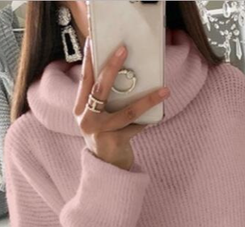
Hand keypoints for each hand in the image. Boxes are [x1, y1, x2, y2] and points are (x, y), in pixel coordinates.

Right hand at [74, 36, 169, 169]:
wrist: (107, 168)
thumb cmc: (106, 136)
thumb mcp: (99, 117)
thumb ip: (104, 100)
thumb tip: (126, 75)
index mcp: (80, 109)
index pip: (84, 80)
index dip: (89, 60)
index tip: (93, 40)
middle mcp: (86, 119)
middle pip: (100, 89)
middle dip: (112, 67)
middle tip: (124, 49)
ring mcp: (99, 132)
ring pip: (126, 111)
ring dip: (148, 100)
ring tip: (164, 90)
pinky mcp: (114, 143)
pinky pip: (136, 128)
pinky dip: (149, 121)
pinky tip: (161, 114)